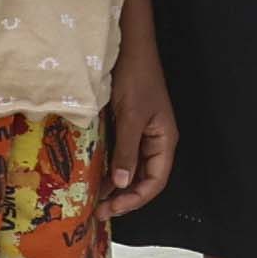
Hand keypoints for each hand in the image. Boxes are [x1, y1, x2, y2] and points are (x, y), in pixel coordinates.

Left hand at [100, 41, 177, 219]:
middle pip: (143, 179)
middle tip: (97, 210)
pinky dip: (108, 167)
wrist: (129, 46)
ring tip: (93, 198)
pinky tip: (92, 174)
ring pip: (130, 168)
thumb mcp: (131, 116)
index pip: (155, 181)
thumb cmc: (136, 78)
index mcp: (164, 141)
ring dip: (114, 184)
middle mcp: (155, 141)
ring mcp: (141, 134)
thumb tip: (121, 184)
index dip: (135, 199)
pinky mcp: (127, 126)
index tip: (111, 209)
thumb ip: (127, 151)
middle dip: (123, 197)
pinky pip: (120, 154)